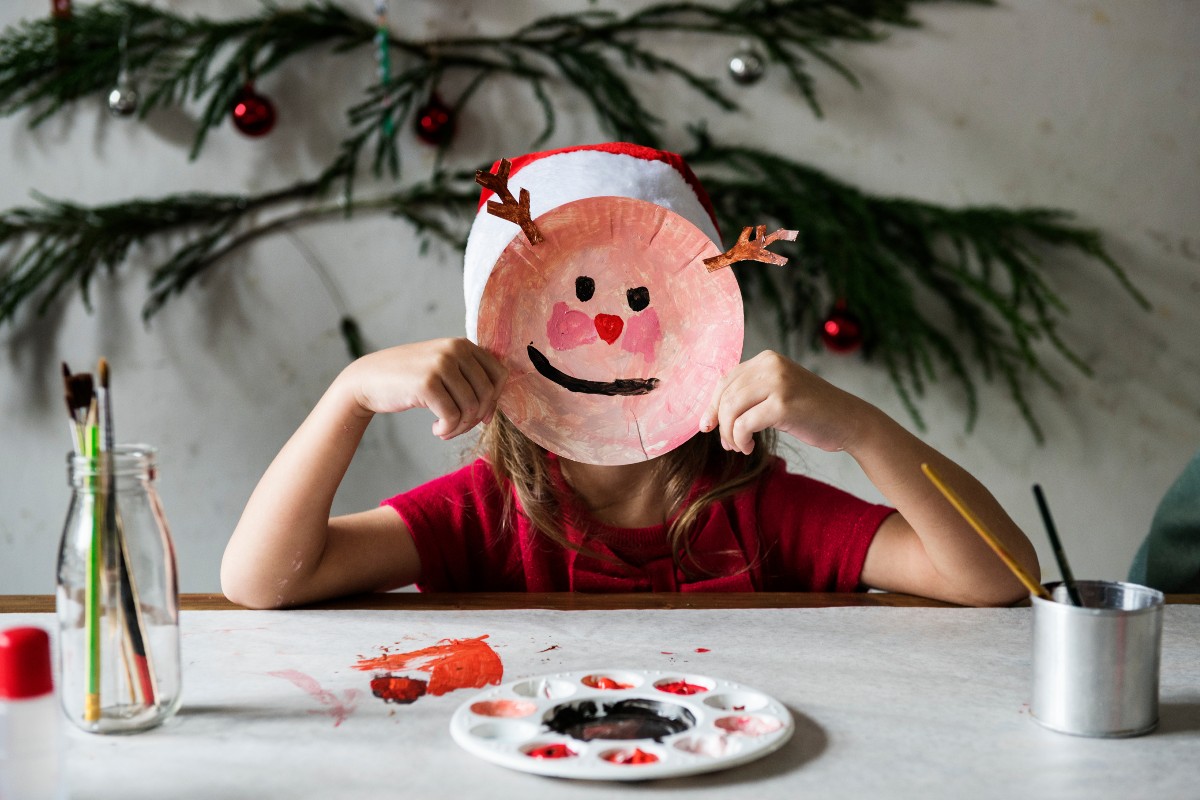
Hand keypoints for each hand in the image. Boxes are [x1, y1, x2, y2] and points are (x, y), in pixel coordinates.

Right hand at [341, 339, 507, 438]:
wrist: (367, 379)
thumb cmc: (408, 380)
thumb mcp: (442, 369)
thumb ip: (468, 381)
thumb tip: (492, 413)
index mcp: (463, 344)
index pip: (500, 375)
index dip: (494, 400)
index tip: (479, 415)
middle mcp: (455, 350)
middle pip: (488, 394)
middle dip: (476, 418)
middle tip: (457, 427)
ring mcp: (441, 365)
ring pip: (472, 407)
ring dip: (460, 427)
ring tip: (445, 430)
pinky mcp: (427, 384)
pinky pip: (452, 416)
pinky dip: (447, 430)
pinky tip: (435, 430)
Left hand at [699, 350, 869, 453]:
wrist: (850, 421)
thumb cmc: (812, 412)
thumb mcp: (779, 391)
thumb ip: (752, 391)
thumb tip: (712, 410)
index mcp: (767, 359)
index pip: (726, 380)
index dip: (712, 405)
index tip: (707, 426)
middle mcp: (771, 365)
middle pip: (725, 395)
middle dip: (720, 423)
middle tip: (727, 443)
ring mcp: (778, 383)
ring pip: (731, 409)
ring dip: (730, 434)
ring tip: (739, 447)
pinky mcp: (783, 404)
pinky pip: (744, 424)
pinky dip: (741, 439)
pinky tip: (749, 447)